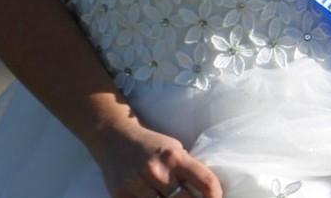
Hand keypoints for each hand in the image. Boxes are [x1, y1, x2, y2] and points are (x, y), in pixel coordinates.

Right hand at [88, 121, 222, 197]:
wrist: (114, 139)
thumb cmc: (151, 146)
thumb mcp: (174, 149)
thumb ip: (188, 169)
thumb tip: (209, 192)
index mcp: (173, 157)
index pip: (205, 181)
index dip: (216, 195)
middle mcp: (156, 171)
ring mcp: (137, 187)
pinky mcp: (121, 197)